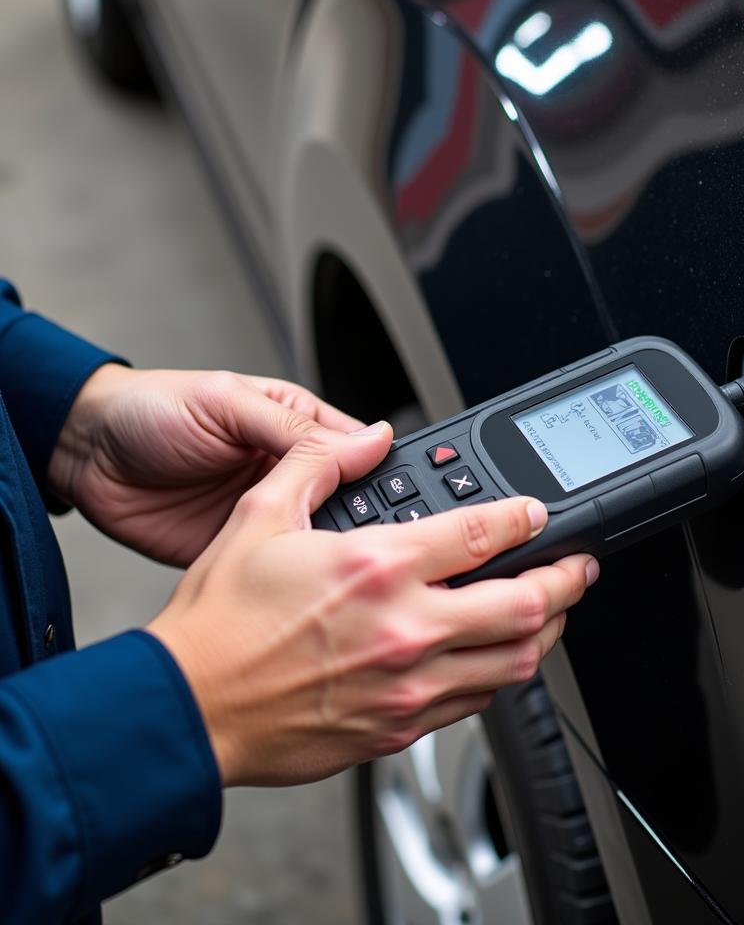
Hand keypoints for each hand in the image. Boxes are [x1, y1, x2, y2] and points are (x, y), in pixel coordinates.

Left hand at [48, 364, 367, 565]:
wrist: (85, 455)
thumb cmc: (151, 410)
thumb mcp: (229, 403)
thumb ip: (298, 429)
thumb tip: (371, 438)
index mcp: (299, 430)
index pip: (361, 454)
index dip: (386, 476)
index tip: (408, 501)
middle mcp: (288, 475)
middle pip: (348, 504)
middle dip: (363, 524)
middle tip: (372, 543)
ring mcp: (265, 516)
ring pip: (316, 542)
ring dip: (327, 554)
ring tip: (341, 567)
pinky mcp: (237, 551)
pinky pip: (274, 570)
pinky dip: (287, 582)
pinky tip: (301, 588)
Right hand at [147, 428, 597, 786]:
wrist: (188, 708)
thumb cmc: (220, 622)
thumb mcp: (260, 515)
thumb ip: (319, 463)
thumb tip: (366, 436)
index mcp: (377, 567)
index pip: (483, 532)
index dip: (526, 516)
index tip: (537, 513)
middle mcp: (404, 628)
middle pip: (524, 604)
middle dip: (566, 581)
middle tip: (577, 566)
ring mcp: (408, 685)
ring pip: (514, 662)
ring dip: (545, 633)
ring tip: (553, 612)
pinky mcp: (400, 729)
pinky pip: (477, 704)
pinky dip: (501, 676)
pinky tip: (498, 659)